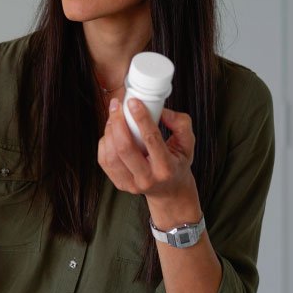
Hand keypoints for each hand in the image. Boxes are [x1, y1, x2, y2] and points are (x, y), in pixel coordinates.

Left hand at [98, 97, 199, 211]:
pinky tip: (111, 133)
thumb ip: (180, 123)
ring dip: (109, 131)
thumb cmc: (177, 164)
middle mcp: (147, 178)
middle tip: (117, 105)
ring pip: (111, 154)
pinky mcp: (119, 184)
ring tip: (114, 117)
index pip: (151, 140)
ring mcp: (131, 183)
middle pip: (125, 148)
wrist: (170, 191)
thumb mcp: (188, 143)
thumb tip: (161, 111)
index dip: (141, 118)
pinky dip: (105, 142)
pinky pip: (104, 160)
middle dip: (118, 122)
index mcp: (166, 168)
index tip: (133, 102)